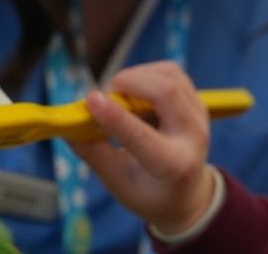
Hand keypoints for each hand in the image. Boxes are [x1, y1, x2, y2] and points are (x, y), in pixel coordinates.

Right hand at [69, 61, 213, 234]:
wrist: (188, 194)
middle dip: (127, 83)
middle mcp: (193, 137)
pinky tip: (134, 91)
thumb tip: (67, 129)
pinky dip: (146, 74)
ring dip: (136, 76)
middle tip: (104, 96)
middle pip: (165, 91)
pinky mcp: (197, 100)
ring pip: (168, 74)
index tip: (89, 100)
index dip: (114, 116)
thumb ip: (92, 153)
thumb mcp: (117, 182)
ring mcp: (199, 115)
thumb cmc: (149, 191)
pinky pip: (171, 72)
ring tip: (118, 95)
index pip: (142, 136)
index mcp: (172, 165)